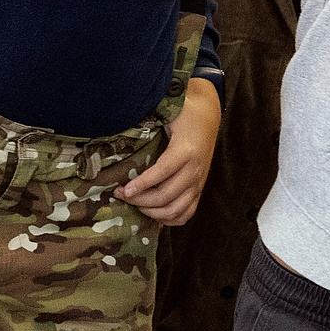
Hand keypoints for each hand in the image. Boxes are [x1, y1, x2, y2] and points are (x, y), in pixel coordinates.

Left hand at [116, 79, 220, 225]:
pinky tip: (153, 213)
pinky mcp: (199, 189)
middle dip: (140, 200)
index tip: (123, 190)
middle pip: (167, 195)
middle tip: (121, 195)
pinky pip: (187, 213)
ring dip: (153, 212)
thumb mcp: (169, 111)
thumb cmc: (184, 114)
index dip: (142, 183)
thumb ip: (148, 115)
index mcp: (186, 150)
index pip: (163, 171)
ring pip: (176, 209)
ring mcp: (198, 182)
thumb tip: (121, 117)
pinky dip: (169, 219)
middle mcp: (195, 169)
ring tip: (136, 204)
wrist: (208, 118)